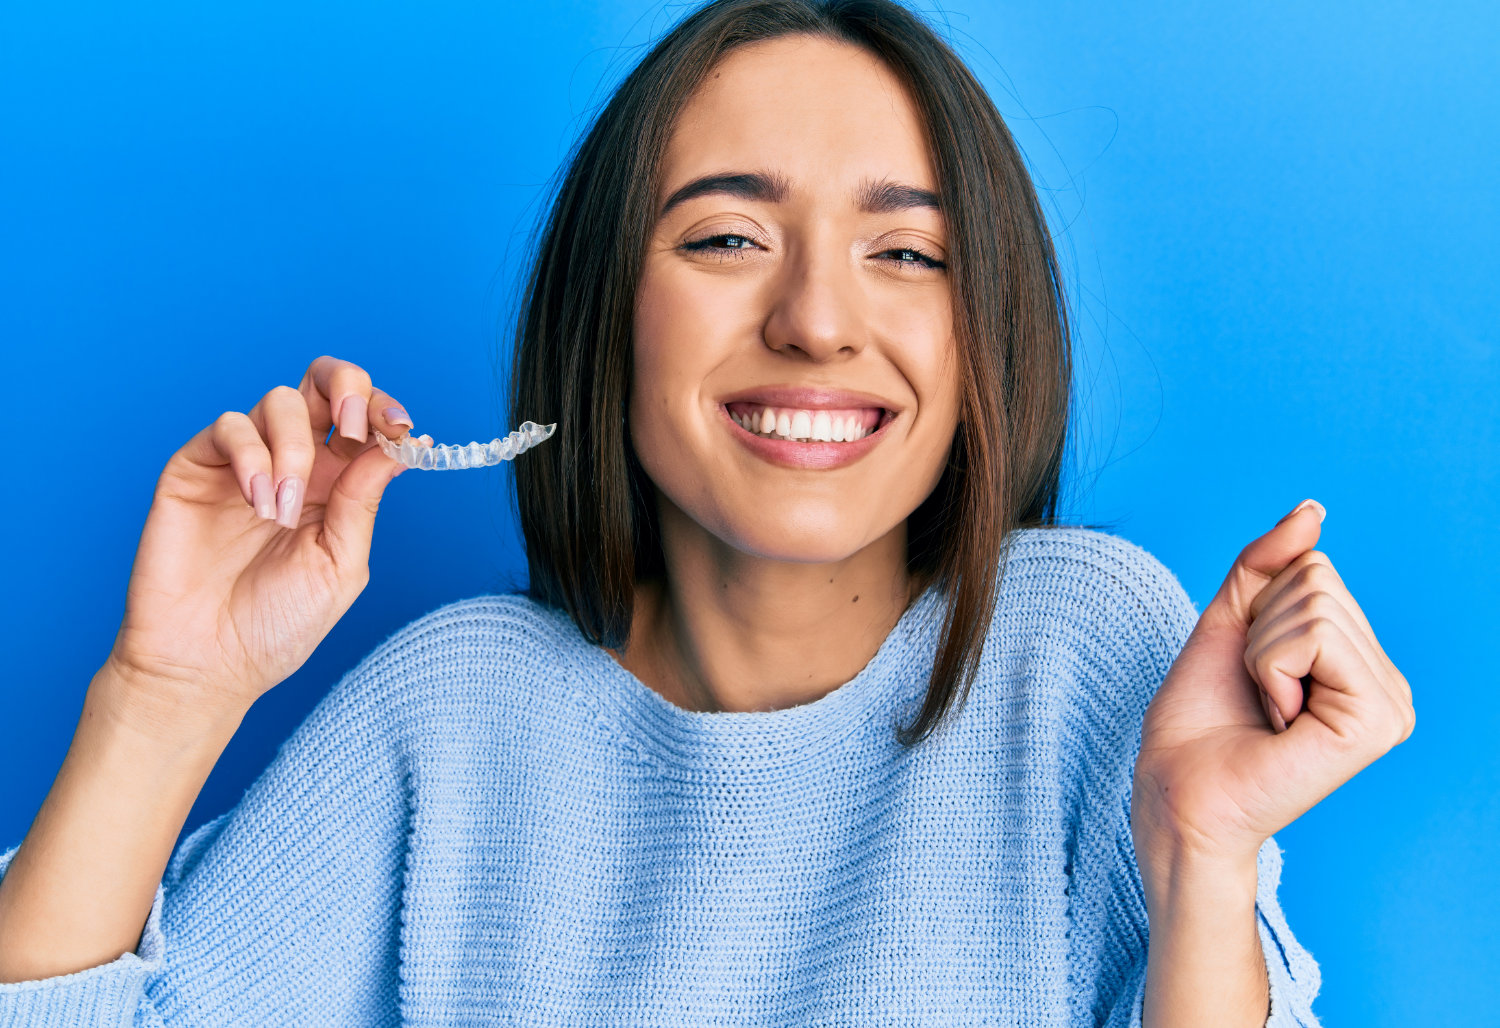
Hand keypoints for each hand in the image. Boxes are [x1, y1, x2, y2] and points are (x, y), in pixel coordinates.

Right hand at [97, 356, 416, 736]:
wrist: (206, 663)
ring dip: (294, 448)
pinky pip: (230, 427)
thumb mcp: (340, 564)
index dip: (386, 410)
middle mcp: (293, 463)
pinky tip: (256, 501)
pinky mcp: (197, 467)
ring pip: (281, 400)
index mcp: (336, 485)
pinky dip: (252, 455)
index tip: (402, 430)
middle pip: (324, 383)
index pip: (365, 420)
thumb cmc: (276, 625)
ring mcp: (244, 462)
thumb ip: (363, 500)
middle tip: (354, 428)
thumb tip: (406, 445)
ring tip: (283, 511)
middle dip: (349, 388)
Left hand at [1131, 499, 1414, 870]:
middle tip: (1257, 692)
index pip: (1314, 568)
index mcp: (1360, 660)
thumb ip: (1269, 563)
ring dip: (1262, 652)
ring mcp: (1388, 703)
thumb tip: (1313, 510)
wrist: (1177, 788)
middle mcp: (1386, 682)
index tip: (1253, 669)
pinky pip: (1313, 638)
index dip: (1259, 608)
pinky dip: (1271, 669)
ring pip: (1314, 605)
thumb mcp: (1230, 619)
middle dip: (1261, 628)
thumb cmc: (1199, 716)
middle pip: (1317, 580)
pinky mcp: (1375, 722)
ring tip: (1266, 708)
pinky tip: (1278, 721)